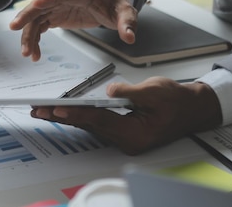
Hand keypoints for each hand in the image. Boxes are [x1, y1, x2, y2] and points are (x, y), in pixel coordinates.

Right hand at [9, 0, 136, 60]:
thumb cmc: (113, 1)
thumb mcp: (124, 11)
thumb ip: (127, 23)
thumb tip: (130, 37)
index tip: (35, 5)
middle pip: (39, 6)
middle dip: (26, 17)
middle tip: (14, 28)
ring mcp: (54, 7)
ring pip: (35, 19)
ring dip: (28, 36)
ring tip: (28, 54)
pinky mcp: (52, 16)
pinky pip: (38, 28)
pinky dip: (34, 40)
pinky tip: (34, 54)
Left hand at [30, 77, 221, 154]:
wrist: (192, 108)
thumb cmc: (177, 100)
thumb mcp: (154, 91)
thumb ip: (128, 92)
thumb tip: (108, 91)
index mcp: (135, 134)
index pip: (99, 121)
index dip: (76, 113)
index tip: (56, 110)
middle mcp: (127, 140)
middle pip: (89, 125)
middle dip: (61, 116)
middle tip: (38, 110)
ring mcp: (123, 138)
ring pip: (89, 125)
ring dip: (67, 116)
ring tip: (43, 110)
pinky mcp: (121, 131)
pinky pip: (96, 123)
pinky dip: (79, 116)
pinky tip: (63, 112)